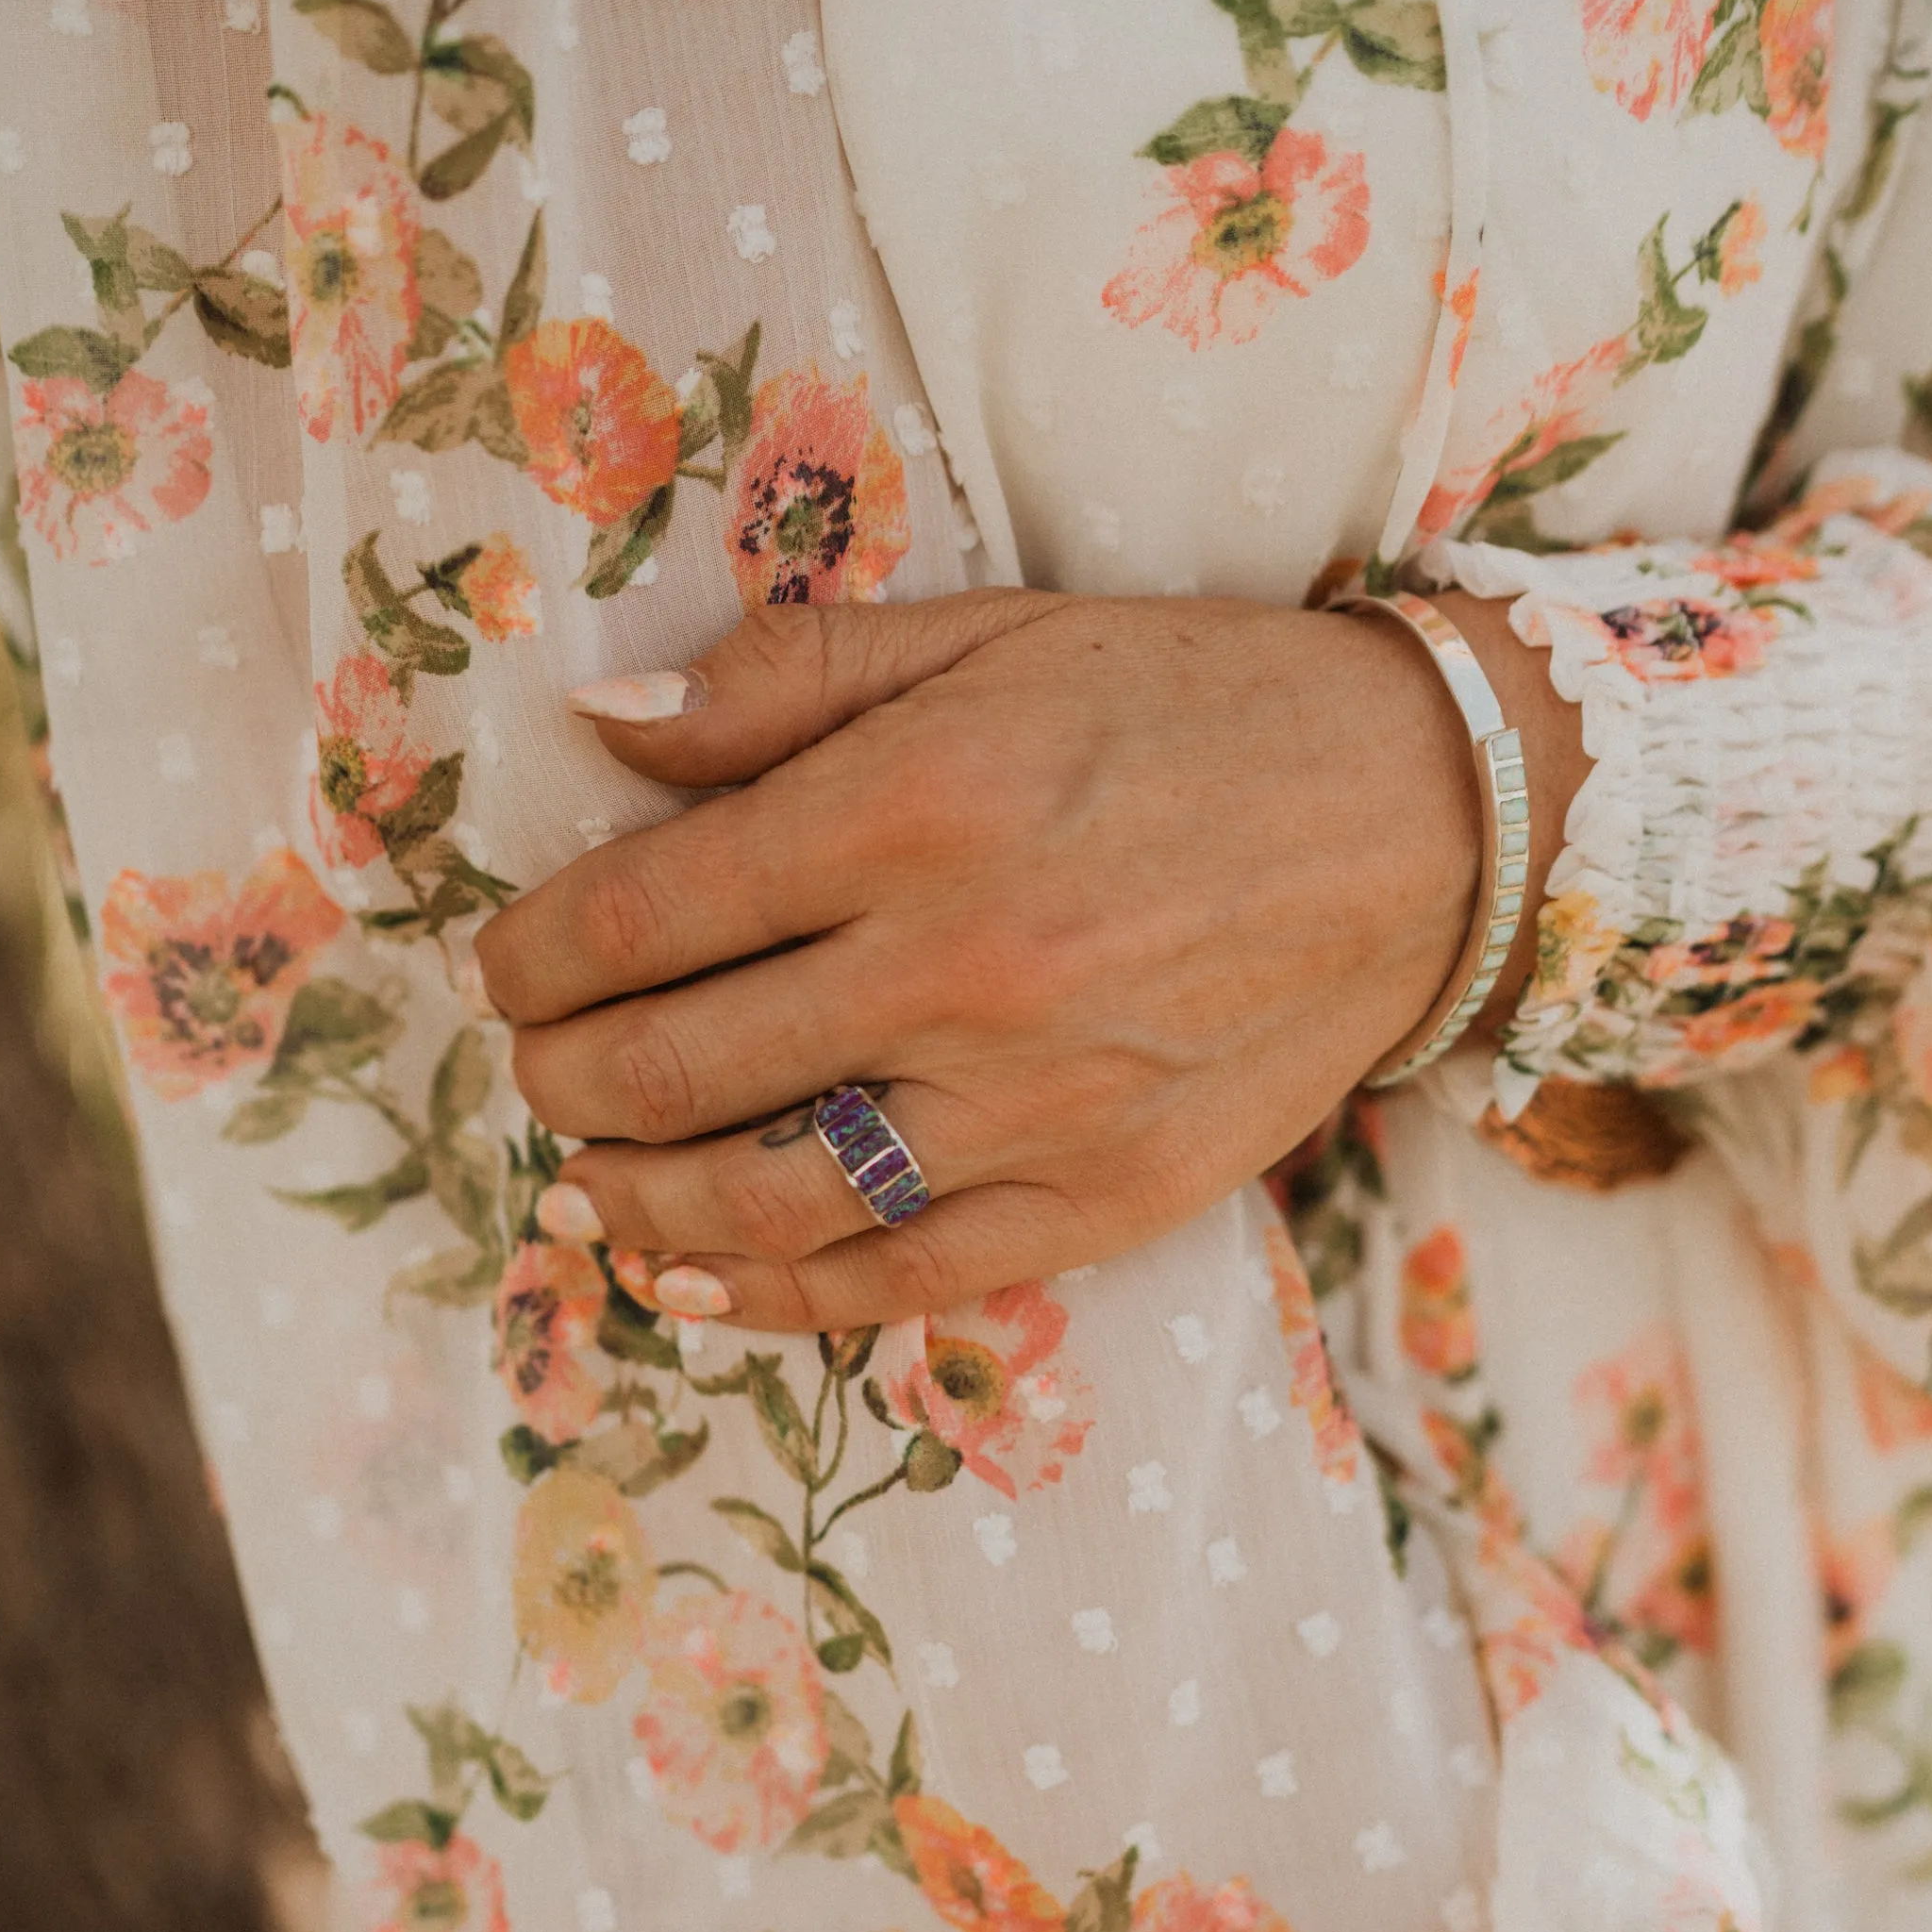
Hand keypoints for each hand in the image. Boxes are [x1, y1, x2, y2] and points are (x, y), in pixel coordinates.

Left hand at [476, 586, 1582, 1331]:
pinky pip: (893, 1279)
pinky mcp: (1097, 1203)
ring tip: (585, 1178)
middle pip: (672, 1066)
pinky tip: (690, 1279)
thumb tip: (601, 720)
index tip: (508, 962)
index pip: (643, 912)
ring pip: (759, 1198)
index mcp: (910, 807)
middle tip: (536, 1065)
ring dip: (630, 1202)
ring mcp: (1030, 1107)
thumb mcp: (986, 637)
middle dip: (560, 1076)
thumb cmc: (1189, 707)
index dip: (534, 952)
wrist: (1423, 822)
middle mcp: (957, 968)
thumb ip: (782, 678)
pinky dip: (767, 1294)